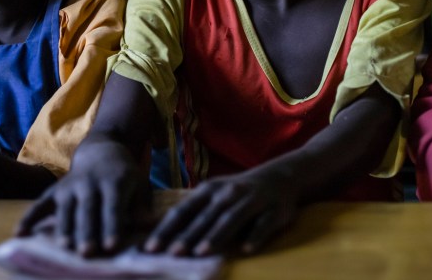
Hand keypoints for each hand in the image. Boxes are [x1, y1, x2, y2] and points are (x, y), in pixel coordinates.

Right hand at [16, 136, 149, 255]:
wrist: (102, 150)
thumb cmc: (124, 175)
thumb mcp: (138, 184)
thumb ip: (141, 205)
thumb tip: (148, 224)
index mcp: (114, 181)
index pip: (113, 206)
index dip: (112, 225)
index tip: (112, 246)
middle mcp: (90, 182)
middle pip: (88, 209)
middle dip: (87, 231)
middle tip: (87, 253)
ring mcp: (70, 185)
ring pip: (66, 208)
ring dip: (65, 228)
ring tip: (64, 248)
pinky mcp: (55, 190)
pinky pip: (40, 203)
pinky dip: (29, 217)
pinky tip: (20, 234)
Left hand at [145, 166, 299, 256]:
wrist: (281, 177)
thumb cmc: (238, 192)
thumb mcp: (215, 195)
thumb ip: (194, 213)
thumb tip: (163, 237)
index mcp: (209, 190)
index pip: (184, 210)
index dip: (167, 229)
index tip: (151, 248)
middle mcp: (228, 194)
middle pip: (205, 217)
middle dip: (188, 235)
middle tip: (172, 254)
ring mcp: (252, 201)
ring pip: (232, 219)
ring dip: (215, 235)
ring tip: (201, 252)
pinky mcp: (274, 211)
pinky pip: (264, 225)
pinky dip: (255, 236)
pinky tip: (246, 249)